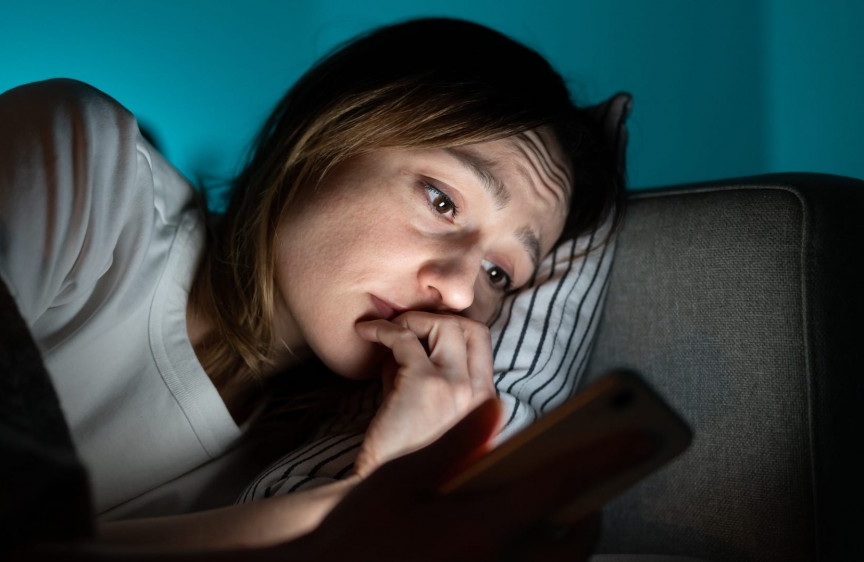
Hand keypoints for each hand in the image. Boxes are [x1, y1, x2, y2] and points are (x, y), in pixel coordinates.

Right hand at [293, 399, 652, 561]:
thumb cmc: (357, 536)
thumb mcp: (396, 482)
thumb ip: (451, 446)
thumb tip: (494, 412)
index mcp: (481, 527)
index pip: (560, 485)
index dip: (605, 456)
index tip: (643, 437)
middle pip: (574, 539)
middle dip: (591, 509)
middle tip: (585, 481)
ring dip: (566, 535)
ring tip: (556, 507)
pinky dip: (537, 553)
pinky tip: (514, 534)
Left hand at [354, 311, 496, 475]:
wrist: (385, 491)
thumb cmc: (400, 454)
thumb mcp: (427, 413)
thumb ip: (425, 377)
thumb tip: (403, 344)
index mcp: (486, 405)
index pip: (482, 345)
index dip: (451, 331)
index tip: (421, 334)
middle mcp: (480, 395)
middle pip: (472, 328)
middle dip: (437, 319)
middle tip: (405, 327)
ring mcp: (456, 388)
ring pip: (445, 325)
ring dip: (412, 320)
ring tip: (384, 331)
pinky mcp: (424, 384)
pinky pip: (405, 338)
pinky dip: (383, 329)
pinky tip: (366, 333)